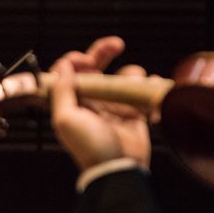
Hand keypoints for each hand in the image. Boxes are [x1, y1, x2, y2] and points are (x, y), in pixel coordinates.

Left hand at [50, 37, 151, 171]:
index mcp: (71, 101)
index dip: (75, 60)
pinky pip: (141, 90)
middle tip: (117, 44)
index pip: (69, 71)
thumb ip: (62, 91)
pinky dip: (149, 84)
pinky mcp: (133, 112)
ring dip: (130, 74)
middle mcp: (90, 101)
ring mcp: (112, 105)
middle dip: (104, 51)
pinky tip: (151, 86)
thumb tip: (62, 67)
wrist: (119, 168)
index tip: (85, 59)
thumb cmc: (90, 147)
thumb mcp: (66, 119)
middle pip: (95, 66)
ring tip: (135, 84)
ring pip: (122, 76)